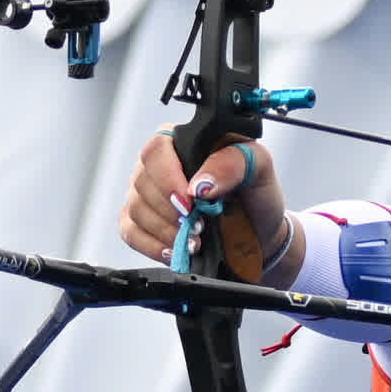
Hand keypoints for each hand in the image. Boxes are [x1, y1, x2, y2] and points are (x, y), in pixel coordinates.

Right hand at [118, 133, 295, 283]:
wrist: (259, 231)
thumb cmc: (255, 194)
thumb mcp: (259, 167)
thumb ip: (232, 163)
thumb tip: (200, 183)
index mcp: (183, 141)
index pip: (157, 149)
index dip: (168, 178)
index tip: (189, 203)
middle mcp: (159, 165)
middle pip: (143, 182)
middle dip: (171, 212)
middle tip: (199, 228)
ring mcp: (146, 194)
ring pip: (136, 209)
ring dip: (165, 231)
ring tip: (194, 241)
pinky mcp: (141, 222)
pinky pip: (131, 233)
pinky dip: (152, 246)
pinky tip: (174, 250)